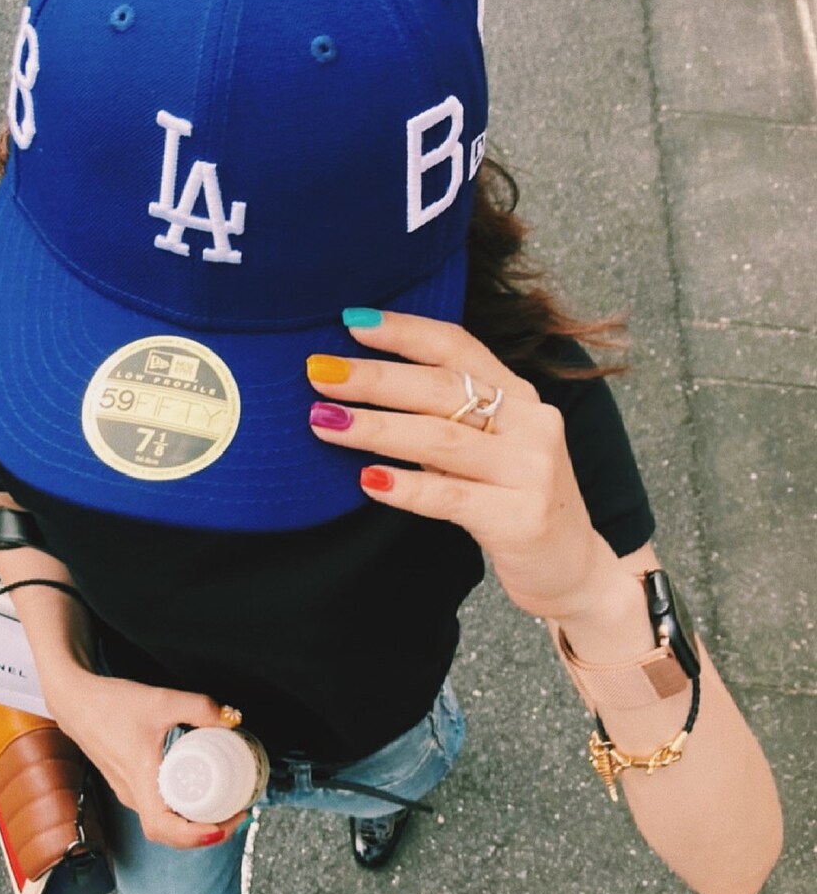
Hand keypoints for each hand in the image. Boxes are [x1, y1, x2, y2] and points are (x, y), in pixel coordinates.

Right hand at [52, 671, 248, 849]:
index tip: (224, 825)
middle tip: (238, 814)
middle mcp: (132, 794)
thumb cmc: (111, 703)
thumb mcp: (161, 699)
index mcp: (138, 780)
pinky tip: (201, 793)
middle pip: (169, 834)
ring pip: (164, 823)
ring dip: (195, 825)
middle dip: (207, 833)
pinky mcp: (129, 783)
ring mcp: (129, 791)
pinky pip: (158, 808)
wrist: (76, 700)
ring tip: (226, 807)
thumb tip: (232, 721)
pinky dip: (182, 811)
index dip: (195, 836)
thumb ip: (199, 707)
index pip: (163, 828)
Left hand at [307, 309, 611, 624]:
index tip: (351, 322)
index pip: (458, 347)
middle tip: (319, 374)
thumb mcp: (491, 449)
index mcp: (520, 397)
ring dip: (376, 427)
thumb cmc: (515, 503)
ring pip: (439, 438)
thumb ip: (448, 420)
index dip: (404, 331)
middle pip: (441, 387)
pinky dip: (405, 486)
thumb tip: (362, 394)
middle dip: (374, 378)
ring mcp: (530, 470)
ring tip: (325, 422)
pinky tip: (367, 480)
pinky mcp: (520, 518)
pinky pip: (449, 497)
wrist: (575, 571)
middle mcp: (531, 423)